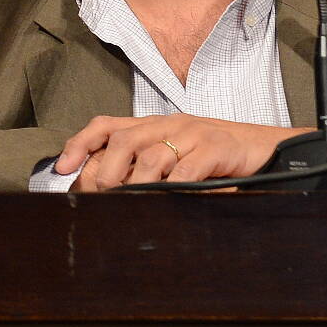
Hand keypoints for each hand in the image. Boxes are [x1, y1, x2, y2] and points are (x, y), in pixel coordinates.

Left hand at [57, 115, 312, 190]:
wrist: (264, 147)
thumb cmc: (213, 156)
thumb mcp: (173, 155)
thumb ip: (141, 166)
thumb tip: (101, 188)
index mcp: (153, 124)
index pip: (107, 125)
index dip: (80, 144)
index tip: (62, 169)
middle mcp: (168, 124)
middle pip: (123, 139)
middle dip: (105, 170)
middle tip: (102, 196)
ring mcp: (193, 133)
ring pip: (152, 155)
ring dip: (135, 183)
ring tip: (129, 202)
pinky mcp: (217, 148)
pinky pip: (188, 170)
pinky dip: (173, 187)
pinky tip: (166, 200)